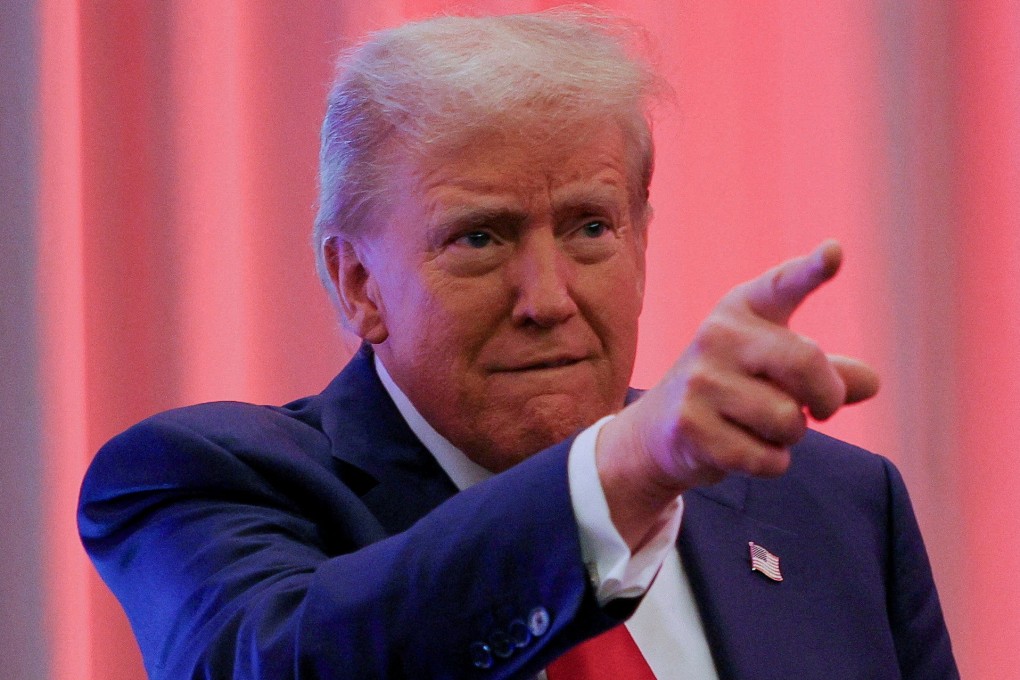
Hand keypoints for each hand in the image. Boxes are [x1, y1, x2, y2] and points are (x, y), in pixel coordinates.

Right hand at [596, 241, 878, 548]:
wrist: (658, 431)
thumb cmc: (733, 391)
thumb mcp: (776, 371)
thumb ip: (827, 373)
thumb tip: (870, 383)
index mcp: (743, 310)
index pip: (782, 285)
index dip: (811, 270)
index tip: (835, 252)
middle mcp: (718, 336)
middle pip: (805, 364)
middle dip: (827, 397)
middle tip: (823, 411)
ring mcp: (700, 381)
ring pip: (787, 419)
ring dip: (790, 436)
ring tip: (762, 428)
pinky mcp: (692, 426)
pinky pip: (765, 457)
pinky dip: (770, 463)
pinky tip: (745, 451)